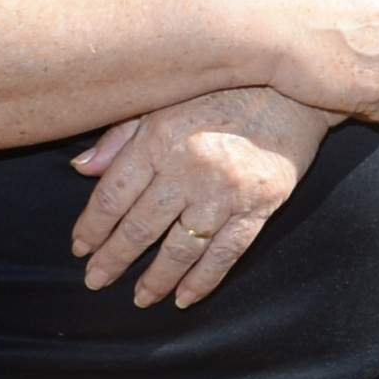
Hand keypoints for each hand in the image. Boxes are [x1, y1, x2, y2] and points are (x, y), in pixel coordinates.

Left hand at [69, 87, 338, 308]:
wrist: (297, 80)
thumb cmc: (226, 85)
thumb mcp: (168, 97)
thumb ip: (123, 134)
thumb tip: (82, 169)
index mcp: (161, 137)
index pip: (112, 195)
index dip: (92, 226)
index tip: (81, 247)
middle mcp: (190, 167)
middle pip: (140, 228)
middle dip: (113, 260)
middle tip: (95, 281)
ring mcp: (227, 191)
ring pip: (180, 249)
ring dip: (155, 279)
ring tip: (140, 298)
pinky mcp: (260, 204)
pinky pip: (226, 253)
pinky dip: (203, 280)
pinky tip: (185, 297)